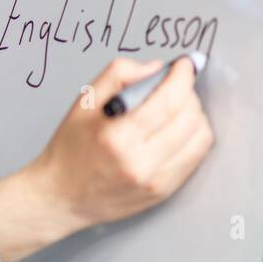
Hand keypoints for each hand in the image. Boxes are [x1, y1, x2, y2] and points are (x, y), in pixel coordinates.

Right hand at [0, 56, 214, 261]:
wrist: (62, 196)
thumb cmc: (70, 148)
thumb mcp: (82, 103)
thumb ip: (117, 76)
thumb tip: (157, 68)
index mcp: (116, 137)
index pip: (167, 102)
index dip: (182, 78)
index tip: (185, 65)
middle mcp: (140, 163)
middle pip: (189, 118)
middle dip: (188, 94)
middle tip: (174, 87)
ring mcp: (156, 181)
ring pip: (200, 137)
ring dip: (194, 116)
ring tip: (175, 110)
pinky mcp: (165, 191)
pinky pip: (196, 157)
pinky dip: (192, 137)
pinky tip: (174, 131)